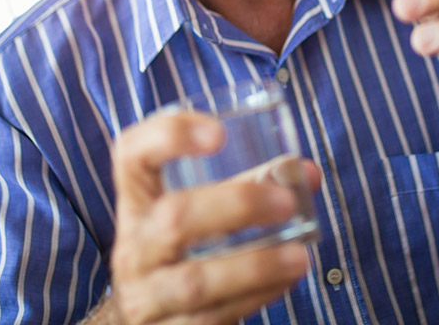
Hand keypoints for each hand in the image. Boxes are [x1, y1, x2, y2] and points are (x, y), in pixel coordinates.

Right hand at [106, 111, 319, 324]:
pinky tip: (286, 281)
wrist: (140, 316)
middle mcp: (133, 244)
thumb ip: (246, 184)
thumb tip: (307, 173)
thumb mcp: (196, 209)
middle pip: (175, 218)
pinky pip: (213, 317)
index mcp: (136, 199)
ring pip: (196, 280)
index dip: (169, 136)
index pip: (131, 155)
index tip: (219, 132)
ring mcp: (145, 292)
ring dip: (255, 265)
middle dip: (237, 206)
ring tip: (300, 255)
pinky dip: (256, 297)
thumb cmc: (177, 247)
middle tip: (286, 202)